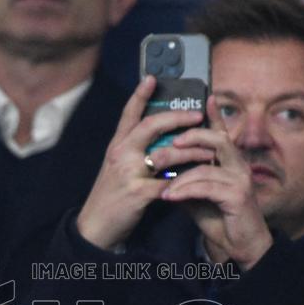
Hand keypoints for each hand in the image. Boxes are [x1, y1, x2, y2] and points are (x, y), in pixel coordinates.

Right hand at [76, 76, 207, 249]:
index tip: (152, 78)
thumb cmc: (110, 197)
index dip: (140, 94)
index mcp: (117, 146)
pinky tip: (200, 180)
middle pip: (150, 126)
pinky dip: (186, 182)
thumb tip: (160, 138)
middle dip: (177, 118)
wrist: (95, 226)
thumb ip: (134, 151)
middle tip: (197, 115)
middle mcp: (121, 154)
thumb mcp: (116, 168)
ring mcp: (129, 173)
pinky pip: (169, 183)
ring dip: (191, 152)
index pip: (129, 114)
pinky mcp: (138, 193)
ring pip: (166, 154)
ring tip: (208, 150)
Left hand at [160, 96, 272, 270]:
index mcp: (230, 162)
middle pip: (217, 140)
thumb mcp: (196, 197)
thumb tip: (163, 170)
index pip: (221, 134)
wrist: (239, 247)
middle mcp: (239, 166)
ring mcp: (240, 180)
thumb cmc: (220, 220)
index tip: (206, 97)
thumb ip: (185, 180)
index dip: (214, 116)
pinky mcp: (238, 195)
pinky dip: (185, 190)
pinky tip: (169, 197)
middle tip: (168, 145)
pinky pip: (206, 186)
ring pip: (205, 166)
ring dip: (179, 175)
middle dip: (191, 138)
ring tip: (161, 186)